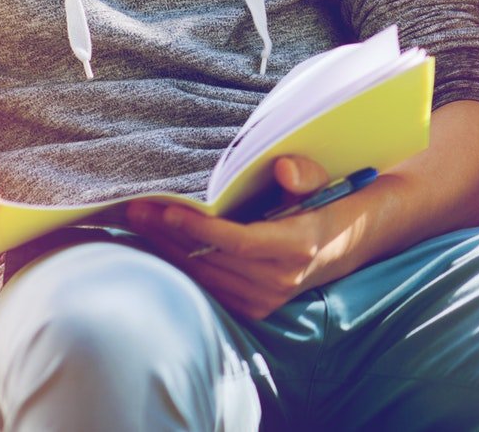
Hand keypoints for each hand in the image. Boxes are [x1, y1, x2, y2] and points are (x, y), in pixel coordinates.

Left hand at [126, 156, 356, 320]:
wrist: (342, 244)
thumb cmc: (324, 203)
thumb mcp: (322, 180)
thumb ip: (304, 173)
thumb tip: (283, 169)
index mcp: (297, 247)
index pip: (239, 242)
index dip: (201, 229)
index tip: (168, 211)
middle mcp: (279, 281)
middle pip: (212, 260)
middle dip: (169, 235)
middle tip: (135, 210)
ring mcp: (265, 300)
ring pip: (204, 276)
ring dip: (167, 251)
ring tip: (138, 224)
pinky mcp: (253, 309)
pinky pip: (208, 287)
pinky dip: (180, 266)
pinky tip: (158, 246)